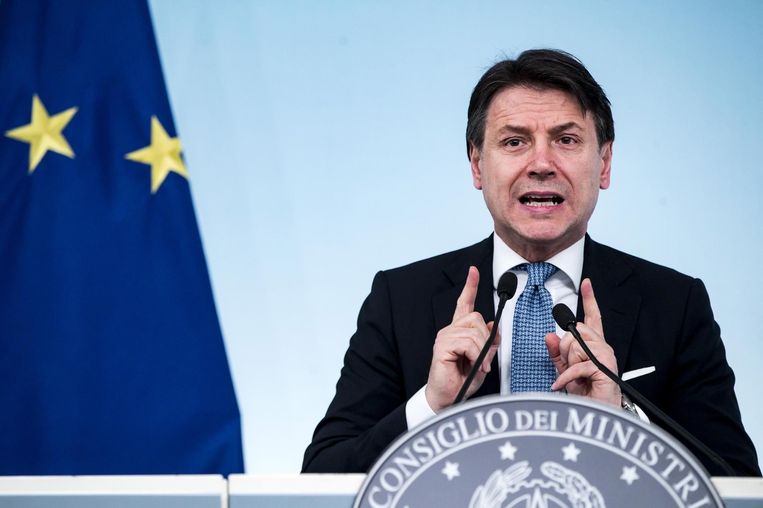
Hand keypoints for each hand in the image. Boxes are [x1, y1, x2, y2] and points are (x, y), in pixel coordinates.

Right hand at [425, 266, 498, 411]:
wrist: (447, 398)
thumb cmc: (461, 381)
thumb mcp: (482, 361)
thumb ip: (488, 344)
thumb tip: (492, 327)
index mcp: (459, 331)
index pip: (464, 304)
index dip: (470, 286)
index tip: (473, 271)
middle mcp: (450, 330)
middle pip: (475, 318)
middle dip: (486, 339)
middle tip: (484, 359)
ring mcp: (445, 337)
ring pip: (474, 331)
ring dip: (482, 351)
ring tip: (478, 366)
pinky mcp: (442, 346)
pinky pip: (468, 343)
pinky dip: (476, 355)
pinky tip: (471, 365)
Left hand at [545, 278, 620, 406]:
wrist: (595, 414)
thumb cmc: (585, 393)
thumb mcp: (565, 370)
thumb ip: (556, 352)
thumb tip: (549, 335)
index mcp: (594, 345)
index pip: (592, 318)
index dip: (590, 299)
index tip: (587, 283)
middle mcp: (602, 347)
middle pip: (575, 331)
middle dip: (564, 349)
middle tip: (569, 367)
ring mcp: (605, 356)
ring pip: (574, 345)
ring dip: (567, 364)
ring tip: (574, 377)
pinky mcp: (604, 368)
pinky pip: (575, 364)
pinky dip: (565, 378)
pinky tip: (562, 386)